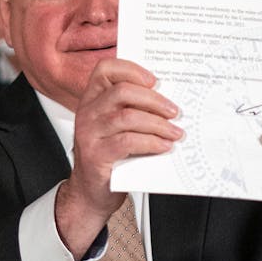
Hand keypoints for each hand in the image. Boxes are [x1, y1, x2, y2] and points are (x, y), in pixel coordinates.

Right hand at [56, 58, 181, 256]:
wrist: (91, 191)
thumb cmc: (109, 156)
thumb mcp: (116, 127)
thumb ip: (132, 109)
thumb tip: (167, 99)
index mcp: (92, 99)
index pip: (105, 69)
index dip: (131, 69)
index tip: (154, 80)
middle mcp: (87, 112)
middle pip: (122, 91)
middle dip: (154, 100)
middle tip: (174, 111)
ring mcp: (89, 133)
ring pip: (127, 116)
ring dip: (158, 124)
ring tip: (175, 132)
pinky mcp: (96, 154)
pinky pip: (127, 142)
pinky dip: (151, 143)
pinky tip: (163, 147)